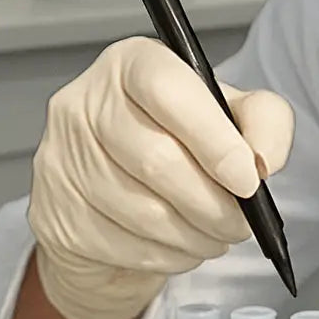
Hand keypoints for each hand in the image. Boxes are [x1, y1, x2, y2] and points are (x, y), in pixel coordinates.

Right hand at [27, 36, 294, 318]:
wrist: (119, 190)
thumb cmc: (181, 142)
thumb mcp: (234, 114)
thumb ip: (264, 122)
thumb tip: (263, 163)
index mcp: (134, 63)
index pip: (167, 89)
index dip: (214, 139)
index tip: (248, 179)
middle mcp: (85, 103)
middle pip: (156, 159)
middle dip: (214, 203)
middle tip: (244, 222)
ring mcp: (61, 158)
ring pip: (142, 211)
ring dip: (196, 234)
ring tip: (218, 235)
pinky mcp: (54, 211)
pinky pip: (123, 246)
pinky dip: (168, 255)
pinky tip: (183, 245)